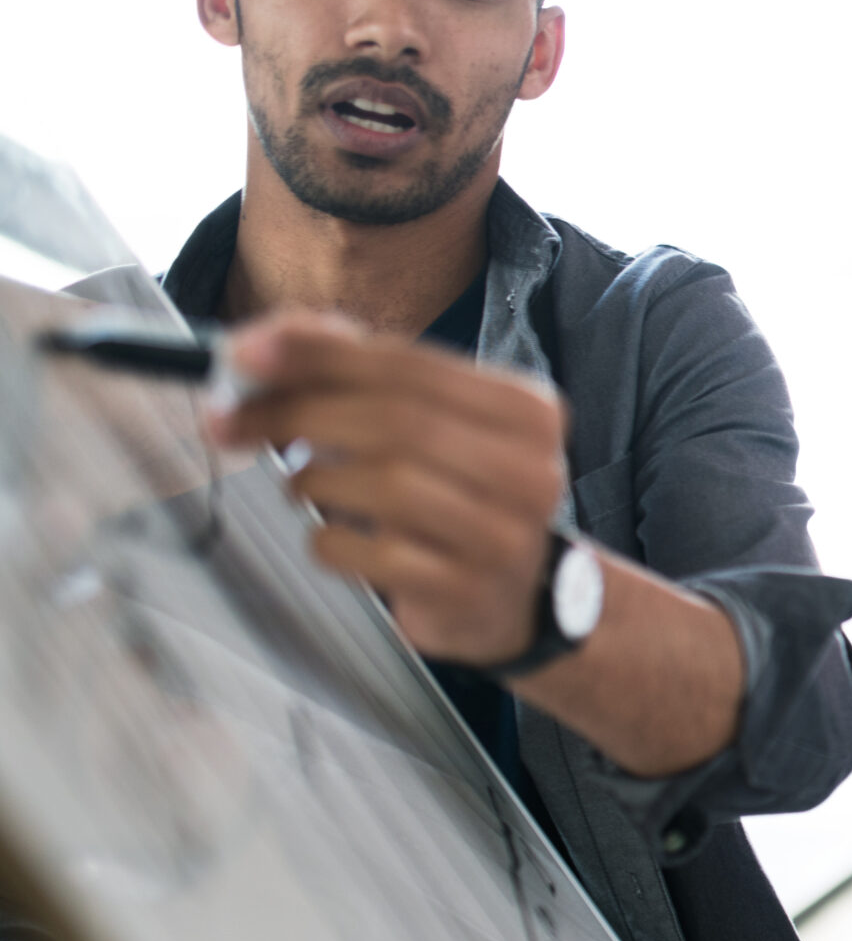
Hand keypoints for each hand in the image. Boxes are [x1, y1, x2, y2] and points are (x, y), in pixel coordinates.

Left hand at [210, 313, 569, 667]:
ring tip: (301, 482)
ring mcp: (505, 536)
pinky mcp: (468, 592)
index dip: (322, 355)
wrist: (510, 597)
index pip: (412, 365)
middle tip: (233, 419)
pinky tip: (332, 535)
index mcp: (527, 411)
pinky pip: (376, 556)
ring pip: (390, 486)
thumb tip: (264, 343)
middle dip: (300, 412)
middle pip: (399, 422)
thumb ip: (354, 369)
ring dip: (316, 479)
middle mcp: (530, 471)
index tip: (244, 354)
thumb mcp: (426, 419)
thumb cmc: (454, 492)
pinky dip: (331, 541)